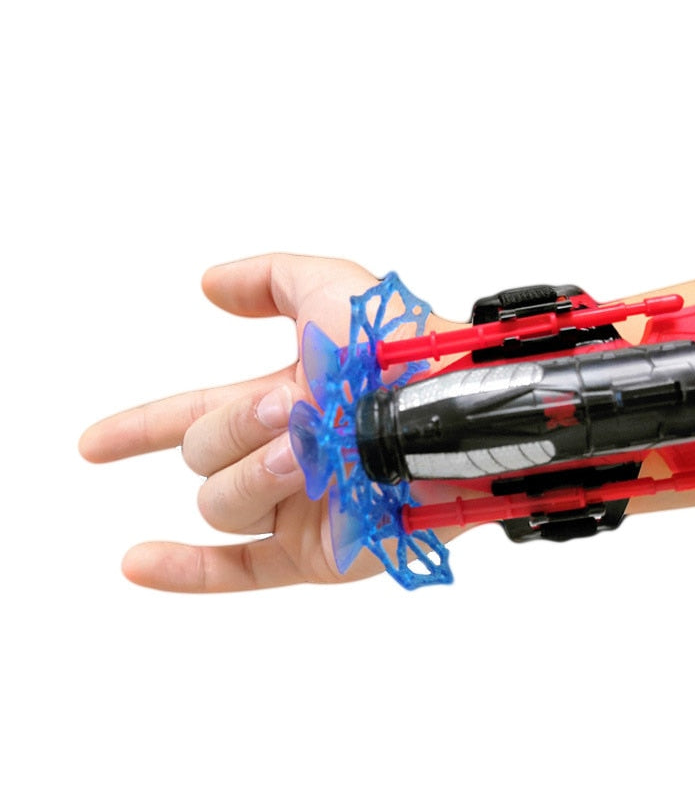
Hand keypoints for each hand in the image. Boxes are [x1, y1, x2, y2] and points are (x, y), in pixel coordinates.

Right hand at [80, 253, 451, 591]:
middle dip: (235, 428)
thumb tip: (207, 285)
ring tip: (309, 456)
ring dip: (253, 472)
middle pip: (201, 455)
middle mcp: (280, 457)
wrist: (444, 412)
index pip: (188, 418)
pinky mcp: (316, 553)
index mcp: (277, 404)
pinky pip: (236, 571)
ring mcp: (295, 507)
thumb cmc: (393, 347)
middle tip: (294, 414)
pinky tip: (137, 560)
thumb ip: (267, 278)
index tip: (93, 444)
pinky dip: (184, 570)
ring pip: (219, 501)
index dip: (139, 428)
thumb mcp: (326, 286)